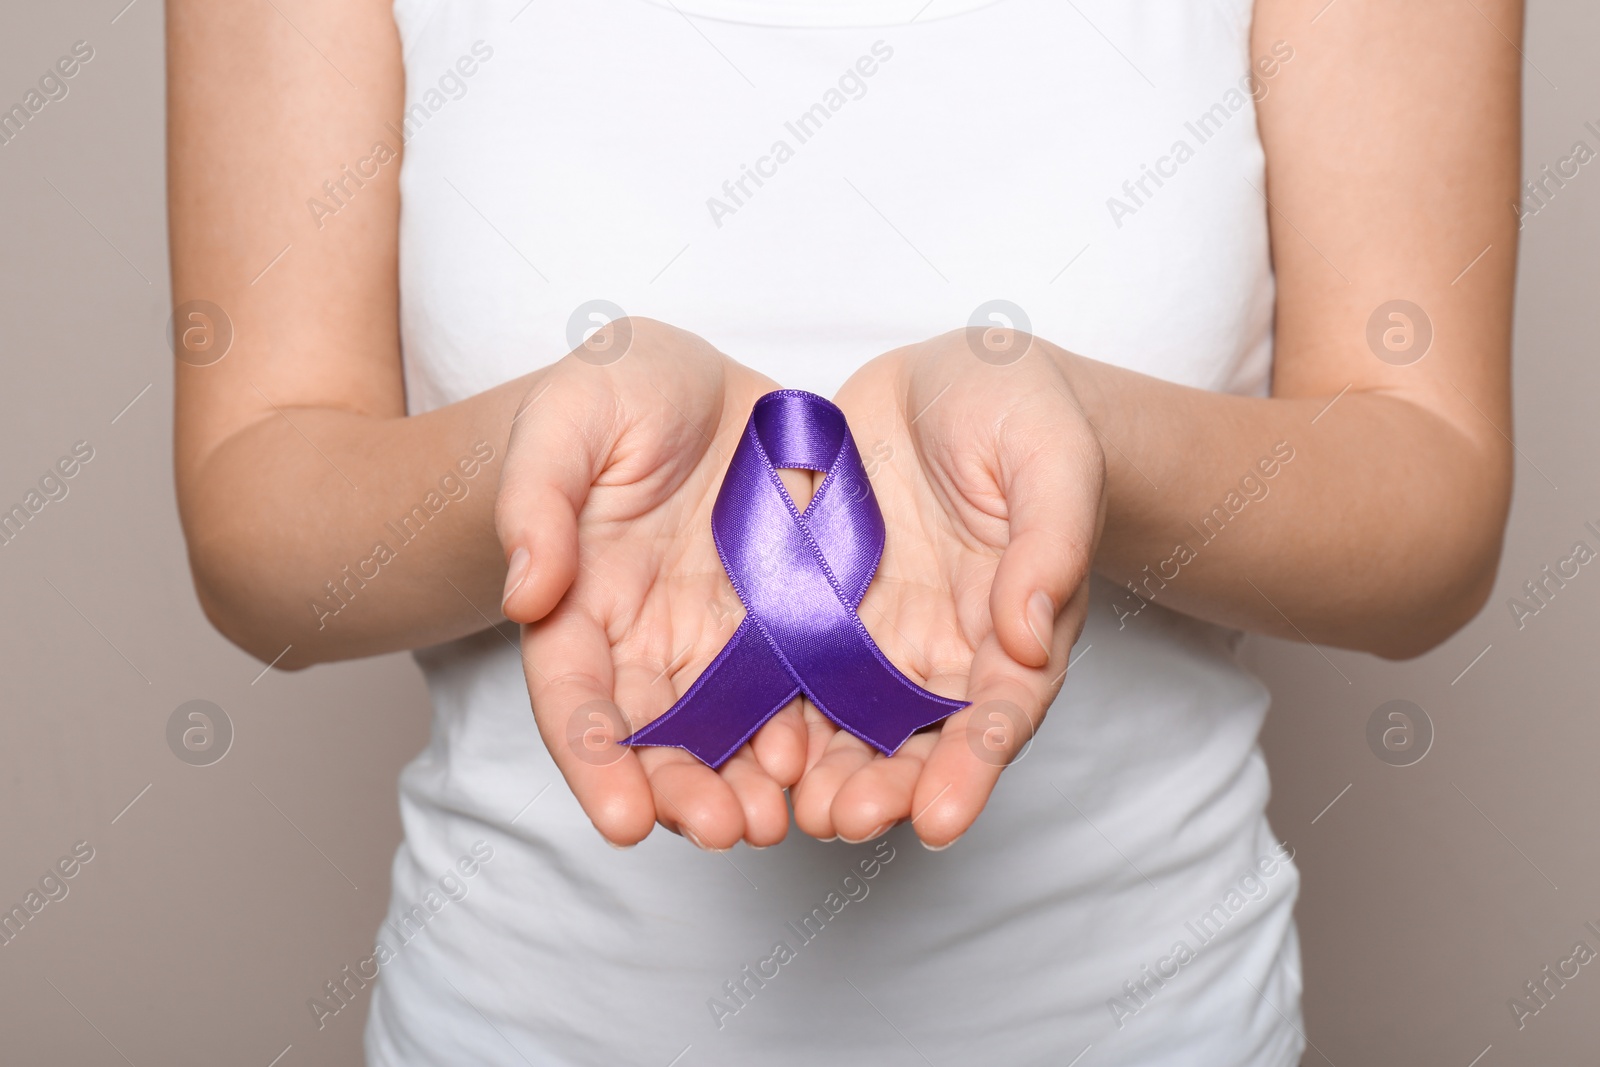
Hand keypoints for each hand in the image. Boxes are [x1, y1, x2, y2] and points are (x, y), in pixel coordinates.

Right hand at [497, 319, 813, 848]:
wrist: (699, 386)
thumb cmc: (613, 395)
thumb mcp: (567, 421)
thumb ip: (538, 499)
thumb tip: (526, 592)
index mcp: (580, 607)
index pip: (574, 699)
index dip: (593, 762)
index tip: (622, 820)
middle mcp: (648, 643)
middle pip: (656, 738)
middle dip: (683, 792)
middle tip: (722, 831)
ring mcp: (722, 641)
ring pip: (731, 733)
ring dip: (752, 784)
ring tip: (783, 820)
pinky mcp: (788, 626)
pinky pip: (803, 691)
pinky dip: (815, 735)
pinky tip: (839, 763)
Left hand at [792, 329, 1106, 847]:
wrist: (954, 381)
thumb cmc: (1024, 416)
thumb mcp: (1049, 458)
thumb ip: (1048, 541)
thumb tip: (1029, 633)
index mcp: (1013, 630)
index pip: (998, 714)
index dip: (971, 768)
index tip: (940, 818)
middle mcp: (941, 651)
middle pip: (915, 741)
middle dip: (883, 789)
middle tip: (842, 820)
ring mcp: (873, 635)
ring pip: (845, 722)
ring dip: (820, 771)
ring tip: (785, 809)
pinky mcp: (814, 607)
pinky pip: (786, 666)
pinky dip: (765, 710)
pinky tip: (733, 742)